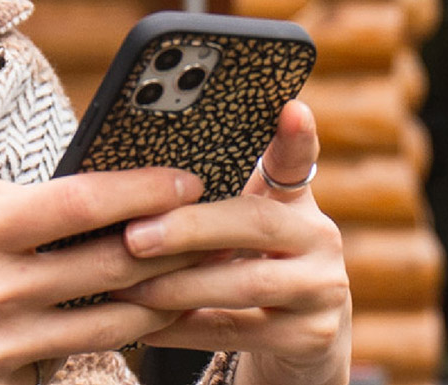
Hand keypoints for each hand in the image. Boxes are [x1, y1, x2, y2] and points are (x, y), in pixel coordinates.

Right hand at [0, 168, 207, 384]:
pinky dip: (106, 340)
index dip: (144, 188)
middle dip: (176, 243)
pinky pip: (69, 357)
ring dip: (159, 300)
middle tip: (212, 229)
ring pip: (110, 322)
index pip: (81, 203)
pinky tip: (129, 327)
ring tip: (189, 282)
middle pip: (115, 263)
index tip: (182, 178)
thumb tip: (44, 194)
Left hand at [113, 100, 350, 384]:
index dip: (297, 137)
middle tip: (133, 237)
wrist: (294, 335)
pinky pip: (235, 332)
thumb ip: (208, 198)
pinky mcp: (309, 338)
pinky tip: (142, 326)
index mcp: (297, 201)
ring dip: (177, 286)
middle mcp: (321, 239)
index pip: (296, 161)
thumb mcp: (236, 226)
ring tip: (125, 287)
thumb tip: (131, 176)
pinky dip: (182, 329)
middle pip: (257, 223)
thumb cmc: (244, 264)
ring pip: (246, 283)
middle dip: (191, 229)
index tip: (291, 109)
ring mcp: (322, 290)